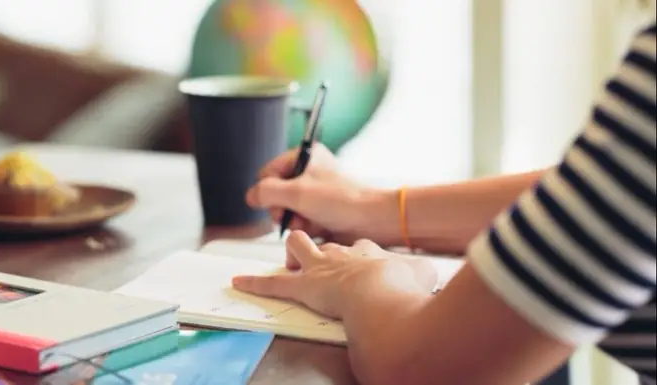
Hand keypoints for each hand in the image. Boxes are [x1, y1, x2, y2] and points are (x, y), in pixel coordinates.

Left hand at [231, 231, 437, 319]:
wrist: (383, 291)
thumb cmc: (404, 286)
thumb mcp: (422, 274)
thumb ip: (421, 272)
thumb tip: (427, 273)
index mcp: (368, 251)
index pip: (360, 247)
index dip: (361, 255)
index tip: (367, 263)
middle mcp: (341, 254)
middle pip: (326, 241)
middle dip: (321, 247)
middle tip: (326, 263)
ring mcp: (320, 268)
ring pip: (299, 247)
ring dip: (293, 255)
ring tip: (293, 264)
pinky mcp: (303, 287)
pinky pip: (273, 284)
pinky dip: (254, 283)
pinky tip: (238, 282)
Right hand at [245, 144, 395, 250]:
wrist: (373, 219)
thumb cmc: (342, 200)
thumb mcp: (297, 192)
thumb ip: (266, 192)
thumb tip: (250, 196)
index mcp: (305, 156)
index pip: (267, 173)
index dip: (268, 191)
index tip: (280, 200)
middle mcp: (308, 172)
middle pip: (275, 194)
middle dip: (282, 209)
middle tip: (295, 214)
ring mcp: (315, 193)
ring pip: (286, 211)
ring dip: (293, 220)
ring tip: (307, 223)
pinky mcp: (321, 211)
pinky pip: (300, 221)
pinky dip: (305, 227)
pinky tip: (316, 228)